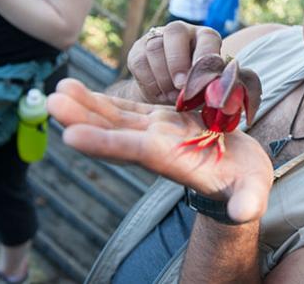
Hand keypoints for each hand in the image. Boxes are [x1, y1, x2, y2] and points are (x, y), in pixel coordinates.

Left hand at [48, 78, 273, 222]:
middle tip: (51, 102)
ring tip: (59, 89)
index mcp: (174, 160)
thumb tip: (243, 213)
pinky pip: (128, 110)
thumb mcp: (252, 192)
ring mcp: (156, 133)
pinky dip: (106, 100)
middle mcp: (157, 147)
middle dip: (83, 118)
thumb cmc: (247, 184)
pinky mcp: (161, 121)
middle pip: (115, 132)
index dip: (106, 144)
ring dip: (87, 105)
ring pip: (116, 118)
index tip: (71, 136)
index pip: (136, 152)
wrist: (239, 173)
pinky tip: (82, 91)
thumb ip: (247, 201)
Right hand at [127, 21, 221, 103]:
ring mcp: (156, 37)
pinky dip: (150, 83)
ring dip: (164, 77)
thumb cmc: (195, 89)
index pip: (208, 38)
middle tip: (181, 86)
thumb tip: (209, 92)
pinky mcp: (137, 50)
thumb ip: (209, 85)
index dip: (204, 56)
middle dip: (177, 62)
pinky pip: (139, 62)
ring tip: (172, 96)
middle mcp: (181, 30)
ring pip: (154, 48)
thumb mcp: (206, 86)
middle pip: (175, 32)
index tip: (201, 80)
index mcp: (205, 36)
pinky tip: (161, 93)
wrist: (168, 94)